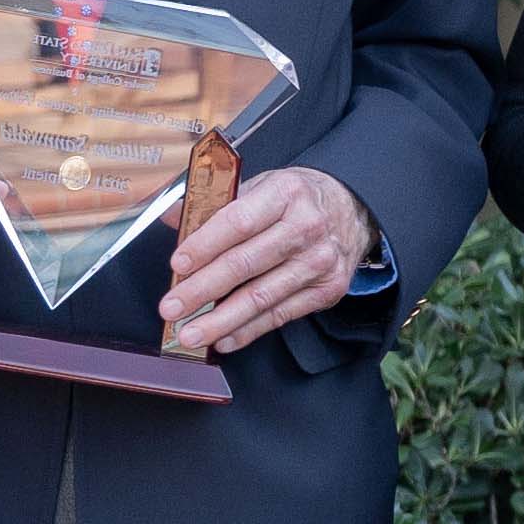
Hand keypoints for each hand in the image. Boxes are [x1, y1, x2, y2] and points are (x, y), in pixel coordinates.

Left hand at [160, 164, 369, 358]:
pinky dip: (247, 330)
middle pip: (245, 264)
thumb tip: (173, 218)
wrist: (352, 209)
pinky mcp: (327, 290)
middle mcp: (306, 227)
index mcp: (285, 192)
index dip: (205, 245)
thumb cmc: (296, 199)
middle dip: (202, 289)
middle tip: (172, 307)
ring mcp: (318, 262)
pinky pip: (279, 315)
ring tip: (189, 333)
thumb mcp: (262, 185)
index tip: (177, 265)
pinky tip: (222, 339)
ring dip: (220, 320)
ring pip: (261, 297)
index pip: (238, 222)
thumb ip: (218, 202)